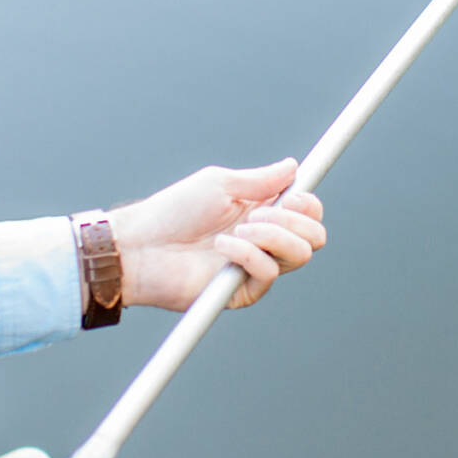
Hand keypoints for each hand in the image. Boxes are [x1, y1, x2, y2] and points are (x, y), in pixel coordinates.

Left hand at [108, 159, 326, 311]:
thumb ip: (261, 179)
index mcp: (262, 212)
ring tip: (237, 230)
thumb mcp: (219, 184)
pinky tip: (221, 247)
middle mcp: (264, 240)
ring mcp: (255, 266)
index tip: (293, 196)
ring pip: (299, 254)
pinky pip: (268, 272)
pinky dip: (247, 253)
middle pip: (314, 237)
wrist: (143, 245)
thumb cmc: (173, 211)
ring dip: (272, 236)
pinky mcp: (244, 290)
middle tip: (260, 214)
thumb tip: (293, 166)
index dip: (309, 204)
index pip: (307, 213)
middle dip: (294, 220)